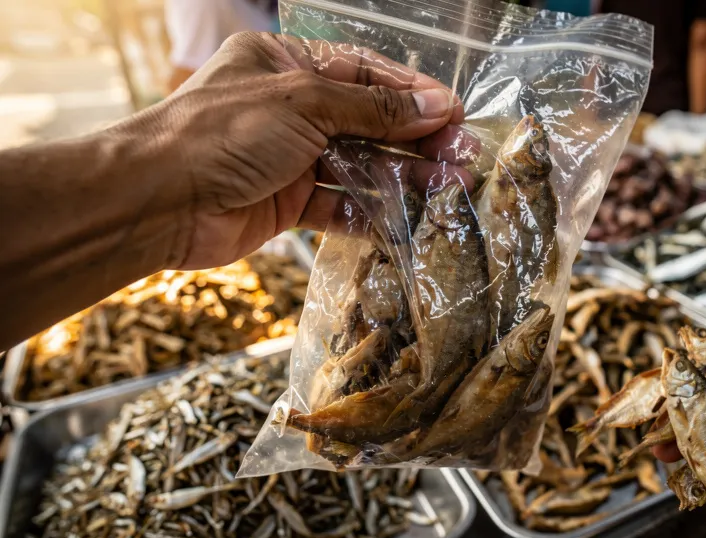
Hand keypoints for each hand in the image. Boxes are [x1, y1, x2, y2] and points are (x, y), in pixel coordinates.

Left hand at [132, 32, 475, 269]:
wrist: (157, 202)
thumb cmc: (222, 133)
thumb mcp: (305, 105)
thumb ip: (373, 109)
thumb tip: (434, 105)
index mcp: (287, 65)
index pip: (365, 73)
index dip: (412, 92)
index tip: (454, 113)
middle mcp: (291, 109)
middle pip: (369, 122)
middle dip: (417, 139)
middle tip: (462, 156)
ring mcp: (289, 158)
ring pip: (360, 165)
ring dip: (404, 177)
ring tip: (450, 187)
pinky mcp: (287, 203)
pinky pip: (339, 205)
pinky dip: (372, 212)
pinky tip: (408, 217)